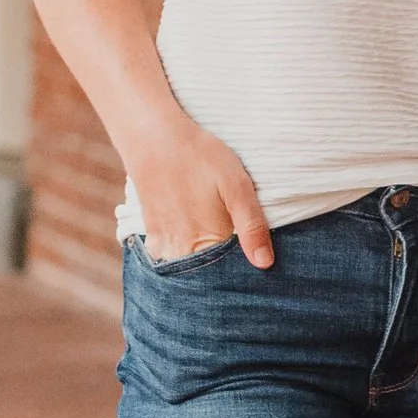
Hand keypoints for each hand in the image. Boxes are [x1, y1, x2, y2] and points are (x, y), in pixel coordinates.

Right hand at [126, 119, 274, 268]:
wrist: (152, 139)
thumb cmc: (200, 158)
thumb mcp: (236, 186)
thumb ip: (251, 226)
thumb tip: (265, 264)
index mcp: (207, 243)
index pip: (228, 278)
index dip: (243, 275)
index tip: (253, 267)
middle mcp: (181, 252)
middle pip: (205, 278)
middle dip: (220, 275)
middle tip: (233, 249)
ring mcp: (163, 246)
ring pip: (186, 269)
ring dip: (200, 266)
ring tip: (212, 241)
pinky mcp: (152, 235)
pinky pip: (167, 258)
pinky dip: (180, 255)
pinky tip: (190, 240)